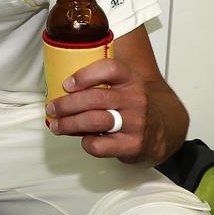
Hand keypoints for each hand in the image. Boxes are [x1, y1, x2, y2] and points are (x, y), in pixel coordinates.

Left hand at [46, 57, 163, 162]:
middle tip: (52, 108)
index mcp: (130, 79)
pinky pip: (99, 145)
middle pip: (95, 98)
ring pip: (95, 120)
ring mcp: (136, 123)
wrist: (161, 131)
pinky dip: (85, 142)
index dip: (85, 75)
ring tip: (57, 125)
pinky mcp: (132, 145)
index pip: (110, 69)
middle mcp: (135, 99)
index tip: (66, 84)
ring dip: (69, 123)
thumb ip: (98, 79)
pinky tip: (83, 139)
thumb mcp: (123, 84)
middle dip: (67, 104)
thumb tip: (57, 84)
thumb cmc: (130, 105)